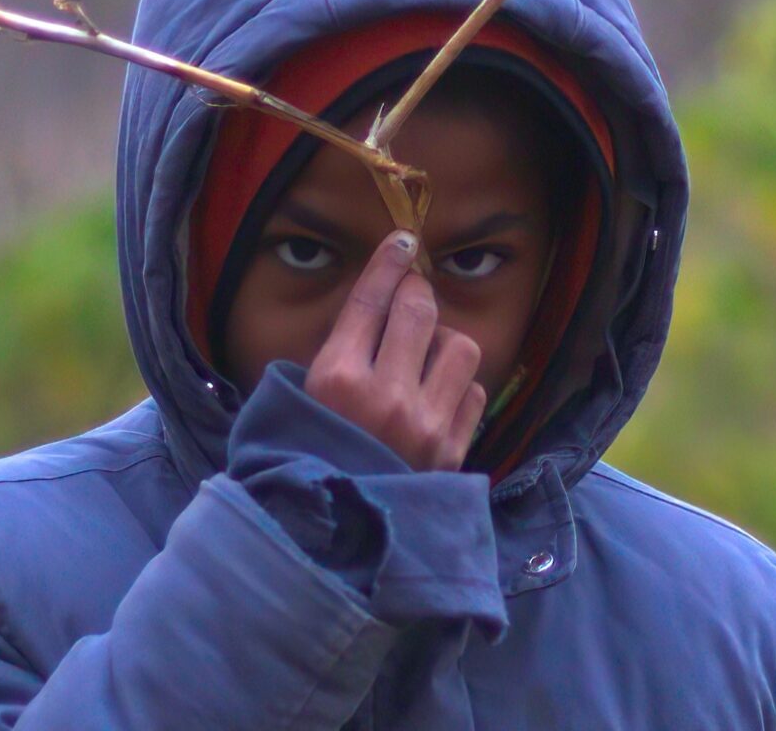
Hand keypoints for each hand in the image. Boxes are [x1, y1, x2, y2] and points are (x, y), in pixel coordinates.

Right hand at [302, 231, 487, 471]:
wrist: (331, 537)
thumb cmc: (306, 459)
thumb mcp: (301, 401)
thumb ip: (335, 354)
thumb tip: (373, 306)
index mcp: (335, 379)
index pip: (370, 300)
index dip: (389, 262)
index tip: (403, 238)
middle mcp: (384, 397)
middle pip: (418, 310)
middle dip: (416, 294)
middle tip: (410, 299)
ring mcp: (423, 425)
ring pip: (458, 347)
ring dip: (443, 344)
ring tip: (425, 361)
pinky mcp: (452, 452)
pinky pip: (475, 393)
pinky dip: (459, 388)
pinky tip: (437, 399)